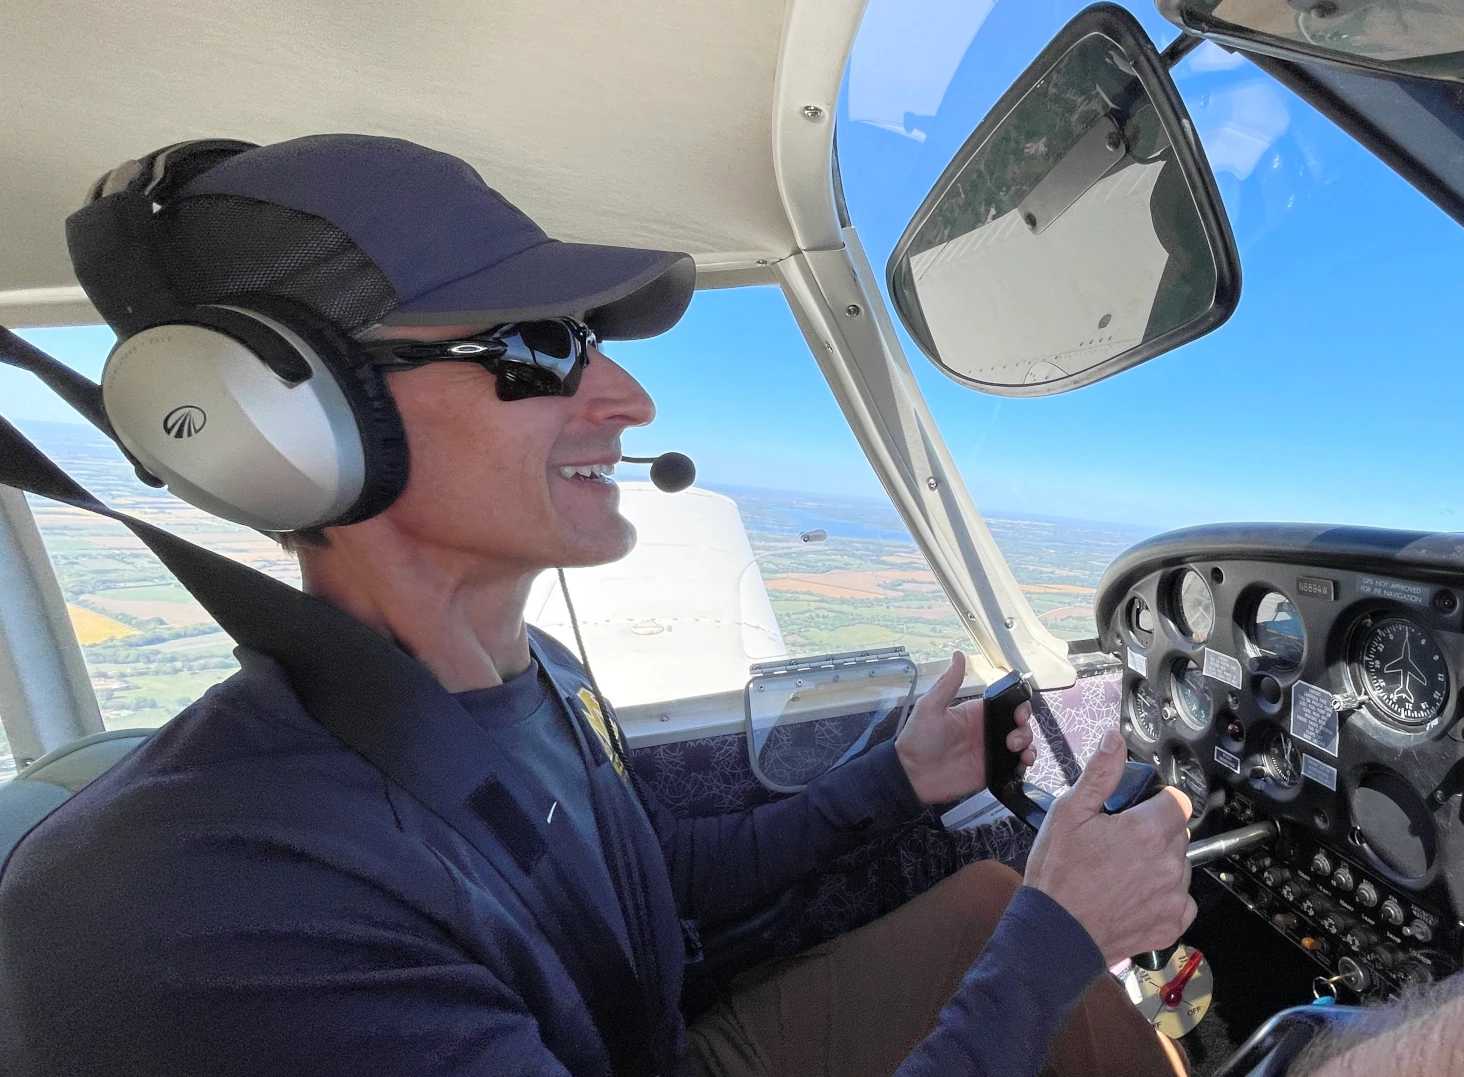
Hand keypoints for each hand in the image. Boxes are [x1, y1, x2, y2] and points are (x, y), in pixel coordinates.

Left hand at [894, 651, 1034, 803]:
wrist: (912, 775)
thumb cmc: (918, 739)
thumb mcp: (931, 707)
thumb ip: (948, 683)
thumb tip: (958, 655)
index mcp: (975, 714)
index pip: (1006, 705)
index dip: (1018, 707)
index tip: (1017, 714)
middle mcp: (987, 731)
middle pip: (1019, 724)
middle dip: (1024, 728)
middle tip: (1013, 738)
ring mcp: (991, 751)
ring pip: (1022, 744)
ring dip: (1027, 744)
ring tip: (1017, 750)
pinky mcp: (992, 771)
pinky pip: (1016, 766)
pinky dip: (1025, 764)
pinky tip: (1021, 763)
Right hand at [1023, 730, 1195, 964]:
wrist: (1055, 934)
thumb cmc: (1057, 876)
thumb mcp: (1068, 814)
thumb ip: (1100, 775)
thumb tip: (1115, 741)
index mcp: (1145, 830)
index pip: (1176, 801)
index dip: (1155, 802)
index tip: (1136, 811)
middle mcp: (1167, 863)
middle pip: (1177, 832)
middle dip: (1154, 831)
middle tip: (1119, 841)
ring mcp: (1173, 896)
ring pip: (1179, 864)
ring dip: (1159, 862)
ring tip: (1122, 871)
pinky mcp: (1172, 922)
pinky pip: (1181, 899)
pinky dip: (1163, 895)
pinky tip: (1133, 894)